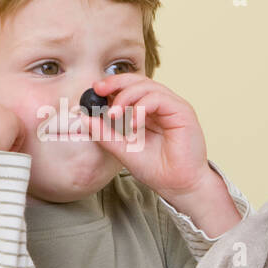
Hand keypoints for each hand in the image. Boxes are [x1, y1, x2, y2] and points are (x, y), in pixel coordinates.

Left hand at [83, 73, 210, 200]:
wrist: (178, 186)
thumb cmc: (157, 170)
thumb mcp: (123, 149)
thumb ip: (106, 134)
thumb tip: (85, 118)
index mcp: (150, 111)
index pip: (130, 88)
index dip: (112, 86)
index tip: (93, 90)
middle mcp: (162, 105)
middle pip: (138, 81)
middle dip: (116, 82)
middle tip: (98, 89)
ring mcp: (173, 107)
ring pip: (148, 86)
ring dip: (126, 97)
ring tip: (113, 114)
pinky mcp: (182, 112)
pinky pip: (159, 98)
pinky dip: (142, 107)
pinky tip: (133, 123)